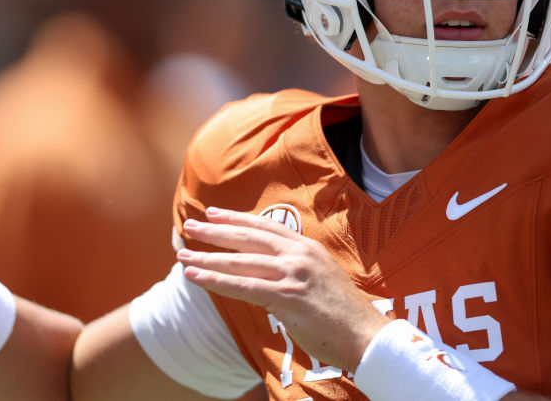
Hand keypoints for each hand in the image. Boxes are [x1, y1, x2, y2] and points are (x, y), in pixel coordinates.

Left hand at [176, 206, 388, 372]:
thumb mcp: (322, 279)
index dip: (238, 219)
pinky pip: (242, 286)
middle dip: (215, 231)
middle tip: (191, 225)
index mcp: (308, 247)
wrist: (367, 335)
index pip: (266, 226)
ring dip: (207, 257)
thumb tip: (271, 274)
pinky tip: (194, 276)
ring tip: (182, 254)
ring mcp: (293, 273)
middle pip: (248, 237)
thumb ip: (298, 270)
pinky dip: (214, 280)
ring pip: (239, 261)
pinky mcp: (286, 296)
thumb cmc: (346, 315)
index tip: (216, 214)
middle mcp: (299, 254)